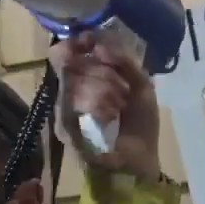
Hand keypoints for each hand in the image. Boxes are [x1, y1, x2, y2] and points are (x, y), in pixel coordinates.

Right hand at [49, 32, 161, 181]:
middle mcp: (72, 91)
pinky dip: (95, 106)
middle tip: (120, 90)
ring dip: (102, 90)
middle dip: (101, 72)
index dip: (80, 42)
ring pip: (73, 82)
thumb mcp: (141, 86)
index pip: (71, 51)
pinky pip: (72, 104)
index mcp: (90, 78)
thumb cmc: (139, 126)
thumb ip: (125, 61)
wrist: (138, 162)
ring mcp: (65, 110)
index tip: (90, 41)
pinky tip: (109, 116)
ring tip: (117, 107)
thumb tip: (100, 44)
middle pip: (73, 63)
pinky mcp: (64, 126)